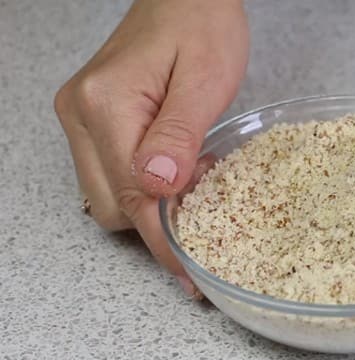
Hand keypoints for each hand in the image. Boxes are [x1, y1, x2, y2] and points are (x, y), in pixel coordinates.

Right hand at [55, 0, 248, 295]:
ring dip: (151, 207)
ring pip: (109, 195)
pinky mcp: (94, 118)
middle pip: (113, 206)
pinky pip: (112, 172)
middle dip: (157, 226)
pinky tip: (178, 176)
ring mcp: (82, 117)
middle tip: (208, 224)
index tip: (191, 275)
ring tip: (197, 194)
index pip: (133, 197)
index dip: (163, 242)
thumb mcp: (204, 79)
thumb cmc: (201, 23)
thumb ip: (179, 135)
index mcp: (106, 106)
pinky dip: (144, 187)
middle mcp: (81, 115)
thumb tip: (159, 189)